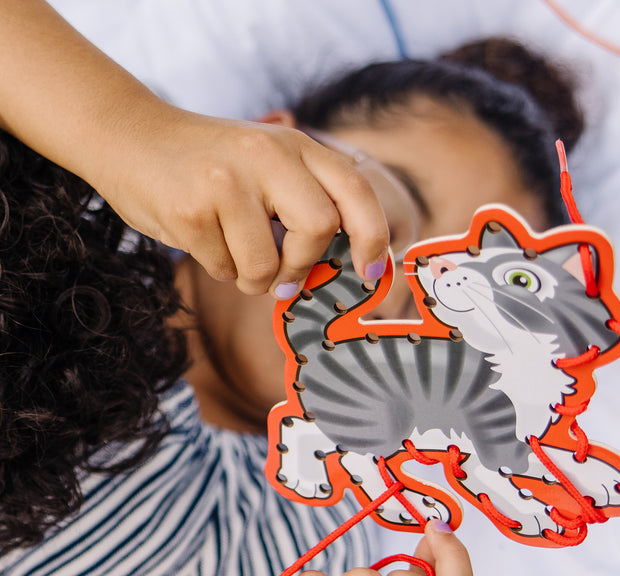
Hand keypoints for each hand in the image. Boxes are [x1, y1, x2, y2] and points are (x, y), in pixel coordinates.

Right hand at [90, 108, 390, 296]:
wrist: (127, 134)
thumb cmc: (208, 163)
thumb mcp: (266, 161)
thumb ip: (304, 201)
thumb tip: (335, 268)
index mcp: (295, 144)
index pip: (355, 190)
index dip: (373, 236)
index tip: (372, 271)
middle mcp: (266, 156)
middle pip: (319, 228)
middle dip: (303, 266)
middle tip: (284, 277)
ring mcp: (227, 181)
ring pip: (266, 265)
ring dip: (253, 278)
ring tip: (233, 254)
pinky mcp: (191, 211)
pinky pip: (225, 269)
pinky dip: (220, 269)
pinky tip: (202, 239)